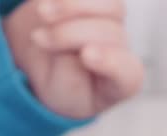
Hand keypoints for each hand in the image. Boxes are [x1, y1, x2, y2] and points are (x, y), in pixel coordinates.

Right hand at [3, 0, 143, 119]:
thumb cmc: (58, 83)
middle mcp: (123, 50)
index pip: (128, 74)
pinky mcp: (103, 2)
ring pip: (110, 6)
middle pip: (111, 34)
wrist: (47, 56)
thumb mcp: (59, 94)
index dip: (111, 62)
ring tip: (42, 13)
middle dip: (71, 34)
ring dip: (73, 6)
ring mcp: (117, 22)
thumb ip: (70, 81)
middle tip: (38, 39)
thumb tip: (72, 52)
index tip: (85, 55)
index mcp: (119, 82)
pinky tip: (49, 2)